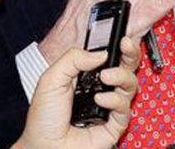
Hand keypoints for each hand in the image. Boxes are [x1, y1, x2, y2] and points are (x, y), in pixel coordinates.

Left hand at [16, 37, 139, 148]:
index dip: (118, 47)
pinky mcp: (113, 126)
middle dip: (131, 54)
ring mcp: (108, 107)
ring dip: (121, 76)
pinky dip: (116, 101)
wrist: (43, 146)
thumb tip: (100, 53)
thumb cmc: (44, 118)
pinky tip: (101, 99)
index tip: (122, 37)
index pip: (108, 57)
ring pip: (130, 86)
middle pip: (126, 68)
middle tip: (126, 45)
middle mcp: (100, 89)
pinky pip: (125, 110)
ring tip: (106, 77)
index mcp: (86, 77)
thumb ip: (73, 59)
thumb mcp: (51, 79)